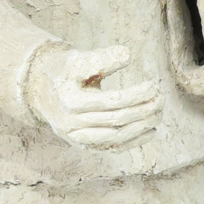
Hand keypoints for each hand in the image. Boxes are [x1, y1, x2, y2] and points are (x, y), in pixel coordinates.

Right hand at [24, 44, 162, 150]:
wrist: (43, 88)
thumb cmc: (66, 69)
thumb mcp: (78, 58)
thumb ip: (101, 57)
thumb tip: (127, 54)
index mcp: (69, 101)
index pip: (111, 101)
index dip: (136, 94)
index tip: (153, 84)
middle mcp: (71, 124)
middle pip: (115, 121)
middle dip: (143, 110)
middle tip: (161, 97)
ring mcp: (77, 138)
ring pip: (115, 138)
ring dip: (141, 126)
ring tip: (159, 111)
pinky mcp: (84, 145)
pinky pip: (111, 148)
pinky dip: (133, 142)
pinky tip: (151, 130)